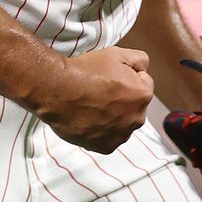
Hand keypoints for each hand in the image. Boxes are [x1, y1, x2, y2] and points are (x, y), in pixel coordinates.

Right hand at [29, 47, 154, 152]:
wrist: (57, 91)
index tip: (110, 76)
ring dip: (114, 116)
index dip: (127, 76)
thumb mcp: (116, 54)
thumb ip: (139, 60)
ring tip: (92, 106)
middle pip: (133, 105)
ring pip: (122, 123)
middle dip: (123, 99)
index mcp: (143, 95)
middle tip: (101, 91)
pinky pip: (109, 137)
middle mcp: (137, 119)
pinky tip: (89, 119)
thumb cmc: (87, 71)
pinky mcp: (105, 147)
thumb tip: (143, 69)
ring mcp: (121, 136)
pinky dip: (102, 130)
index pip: (142, 83)